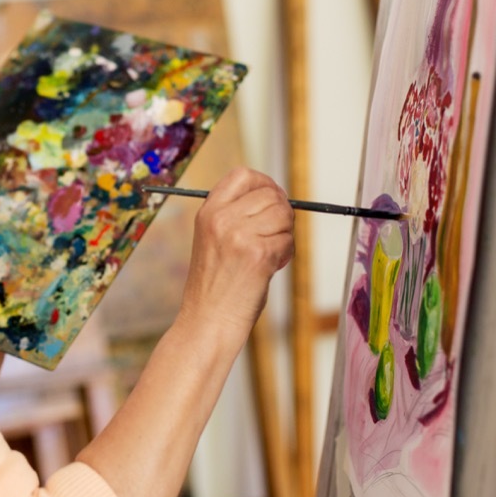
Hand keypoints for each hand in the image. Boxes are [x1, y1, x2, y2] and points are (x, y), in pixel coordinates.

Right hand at [179, 167, 293, 335]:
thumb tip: (273, 197)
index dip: (264, 183)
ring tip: (269, 254)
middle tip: (274, 235)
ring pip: (283, 216)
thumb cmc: (213, 286)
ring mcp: (239, 236)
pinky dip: (285, 255)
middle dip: (281, 213)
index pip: (243, 175)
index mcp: (208, 212)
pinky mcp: (258, 255)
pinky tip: (269, 268)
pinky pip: (288, 241)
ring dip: (285, 235)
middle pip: (271, 194)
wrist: (207, 321)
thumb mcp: (212, 239)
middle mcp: (221, 219)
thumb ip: (235, 215)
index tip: (272, 198)